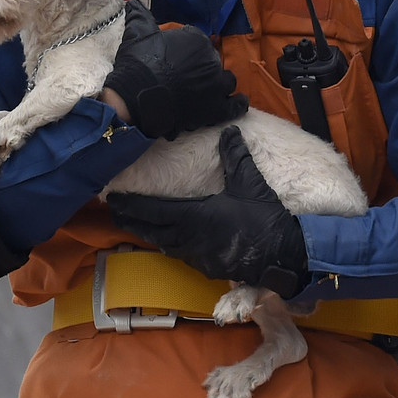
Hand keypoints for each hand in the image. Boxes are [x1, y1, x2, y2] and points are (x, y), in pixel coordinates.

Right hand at [103, 0, 247, 139]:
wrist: (137, 97)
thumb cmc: (138, 64)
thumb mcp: (138, 34)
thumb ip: (140, 17)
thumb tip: (133, 2)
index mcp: (196, 40)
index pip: (197, 40)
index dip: (187, 48)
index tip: (177, 56)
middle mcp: (211, 61)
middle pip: (212, 61)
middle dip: (203, 66)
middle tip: (188, 76)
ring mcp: (217, 85)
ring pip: (227, 81)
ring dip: (220, 83)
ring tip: (210, 88)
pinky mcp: (217, 109)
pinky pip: (235, 105)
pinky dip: (237, 104)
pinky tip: (237, 102)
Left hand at [107, 125, 308, 297]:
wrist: (284, 255)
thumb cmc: (265, 218)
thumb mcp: (250, 182)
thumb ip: (235, 156)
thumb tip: (230, 130)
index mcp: (196, 216)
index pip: (154, 211)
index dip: (132, 206)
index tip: (114, 201)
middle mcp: (191, 238)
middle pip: (152, 231)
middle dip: (132, 221)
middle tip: (114, 212)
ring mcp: (199, 255)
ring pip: (164, 245)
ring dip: (148, 234)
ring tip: (136, 224)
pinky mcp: (208, 267)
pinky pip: (181, 255)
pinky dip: (169, 245)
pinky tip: (168, 240)